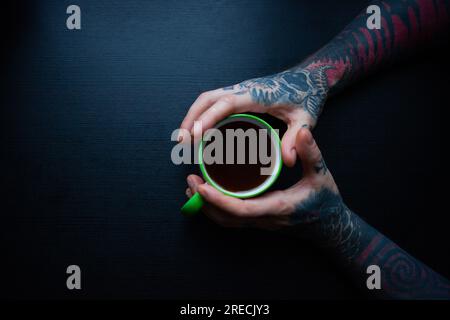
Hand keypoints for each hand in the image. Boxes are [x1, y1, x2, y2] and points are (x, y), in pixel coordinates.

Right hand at [179, 67, 330, 166]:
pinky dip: (202, 114)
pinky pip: (214, 101)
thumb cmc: (307, 96)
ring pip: (207, 98)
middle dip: (192, 118)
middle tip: (181, 142)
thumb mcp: (306, 118)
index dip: (208, 119)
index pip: (225, 104)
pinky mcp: (238, 93)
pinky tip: (199, 130)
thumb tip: (287, 162)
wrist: (309, 78)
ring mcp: (239, 89)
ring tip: (184, 138)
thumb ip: (296, 138)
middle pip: (208, 99)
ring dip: (193, 115)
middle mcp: (243, 89)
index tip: (195, 136)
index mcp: (257, 94)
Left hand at [185, 129, 343, 231]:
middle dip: (204, 202)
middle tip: (190, 180)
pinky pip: (231, 219)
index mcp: (276, 208)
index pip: (241, 209)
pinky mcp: (258, 221)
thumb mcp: (321, 174)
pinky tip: (209, 196)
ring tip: (192, 188)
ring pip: (226, 221)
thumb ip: (311, 153)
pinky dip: (216, 209)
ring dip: (207, 207)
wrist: (330, 224)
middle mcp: (264, 219)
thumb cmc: (325, 200)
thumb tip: (303, 132)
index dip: (218, 200)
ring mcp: (260, 223)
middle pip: (226, 218)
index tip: (201, 187)